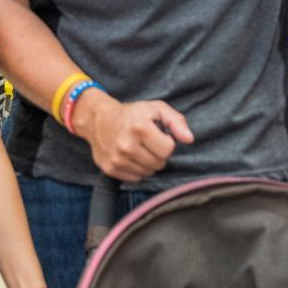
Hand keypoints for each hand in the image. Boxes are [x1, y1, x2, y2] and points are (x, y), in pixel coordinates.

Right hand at [72, 91, 193, 182]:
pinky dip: (137, 169)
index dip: (167, 143)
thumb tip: (189, 139)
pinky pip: (135, 178)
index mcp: (139, 128)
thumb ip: (176, 122)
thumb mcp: (156, 109)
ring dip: (148, 162)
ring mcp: (117, 159)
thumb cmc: (132, 114)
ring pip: (148, 172)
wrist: (98, 119)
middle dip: (158, 154)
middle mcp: (126, 145)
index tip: (159, 135)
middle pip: (159, 163)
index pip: (168, 150)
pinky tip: (131, 156)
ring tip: (139, 148)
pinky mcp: (110, 168)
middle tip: (148, 142)